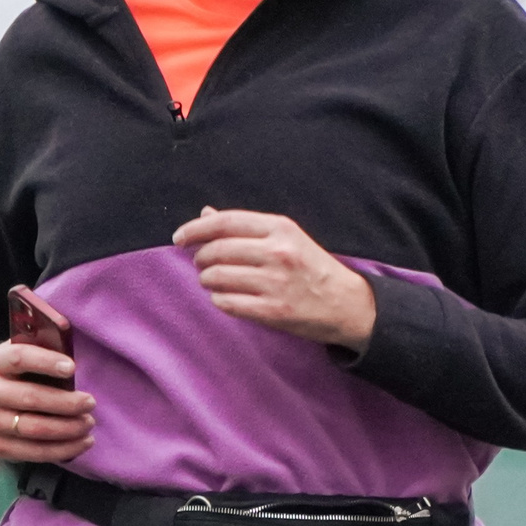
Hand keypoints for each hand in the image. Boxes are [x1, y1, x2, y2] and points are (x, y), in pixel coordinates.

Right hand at [0, 339, 95, 463]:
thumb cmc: (9, 376)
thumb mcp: (15, 356)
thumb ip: (38, 350)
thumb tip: (70, 351)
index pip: (19, 358)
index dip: (46, 362)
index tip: (72, 368)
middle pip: (31, 398)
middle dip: (66, 403)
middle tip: (90, 403)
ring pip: (35, 430)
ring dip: (69, 429)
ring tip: (89, 423)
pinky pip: (35, 452)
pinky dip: (64, 450)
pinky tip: (83, 443)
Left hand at [171, 209, 375, 351]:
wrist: (346, 304)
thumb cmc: (312, 267)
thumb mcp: (286, 237)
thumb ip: (245, 226)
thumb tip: (205, 214)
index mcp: (280, 228)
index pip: (225, 222)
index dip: (195, 229)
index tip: (179, 238)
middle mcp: (277, 252)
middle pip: (216, 250)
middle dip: (201, 258)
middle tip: (202, 264)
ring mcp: (276, 283)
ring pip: (217, 277)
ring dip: (207, 280)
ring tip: (213, 281)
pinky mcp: (274, 311)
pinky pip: (227, 303)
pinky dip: (219, 300)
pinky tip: (225, 298)